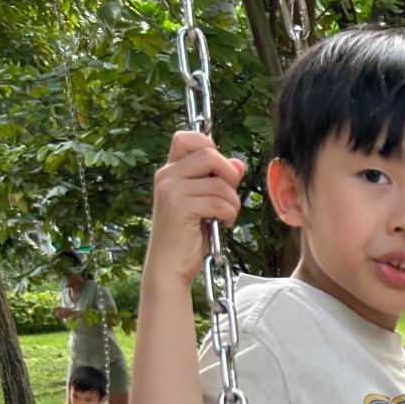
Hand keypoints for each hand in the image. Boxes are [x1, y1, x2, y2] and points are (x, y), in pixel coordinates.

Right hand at [144, 131, 245, 285]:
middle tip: (228, 197)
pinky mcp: (179, 207)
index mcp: (170, 171)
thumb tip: (237, 163)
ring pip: (220, 183)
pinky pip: (219, 202)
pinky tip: (222, 225)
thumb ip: (218, 181)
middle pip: (210, 154)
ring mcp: (171, 190)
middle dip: (229, 176)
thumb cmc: (188, 236)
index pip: (187, 137)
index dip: (210, 146)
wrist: (169, 266)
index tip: (219, 172)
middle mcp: (167, 176)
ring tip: (225, 217)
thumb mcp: (205, 203)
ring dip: (232, 202)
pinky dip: (229, 215)